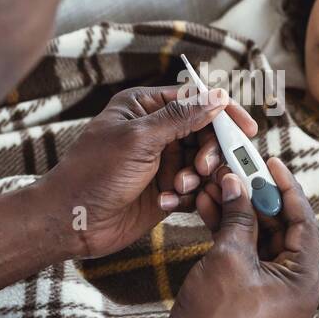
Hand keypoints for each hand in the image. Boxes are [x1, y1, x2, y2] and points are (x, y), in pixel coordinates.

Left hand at [37, 84, 258, 259]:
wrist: (71, 221)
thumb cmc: (94, 173)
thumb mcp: (139, 139)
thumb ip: (181, 118)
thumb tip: (217, 96)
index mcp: (144, 106)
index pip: (196, 99)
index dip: (224, 112)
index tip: (247, 129)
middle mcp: (156, 131)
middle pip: (205, 133)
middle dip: (210, 152)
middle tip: (203, 168)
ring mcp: (161, 162)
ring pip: (203, 163)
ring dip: (197, 176)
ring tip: (177, 188)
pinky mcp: (164, 191)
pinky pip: (193, 188)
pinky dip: (187, 196)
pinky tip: (167, 202)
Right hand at [123, 157, 318, 317]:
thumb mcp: (229, 258)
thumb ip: (238, 217)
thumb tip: (237, 183)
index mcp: (303, 280)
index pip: (303, 221)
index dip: (285, 187)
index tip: (270, 161)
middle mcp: (294, 285)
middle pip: (281, 226)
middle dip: (256, 196)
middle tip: (237, 167)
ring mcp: (271, 289)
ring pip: (259, 237)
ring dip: (238, 210)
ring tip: (216, 182)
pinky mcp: (248, 291)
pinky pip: (245, 252)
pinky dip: (229, 230)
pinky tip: (208, 205)